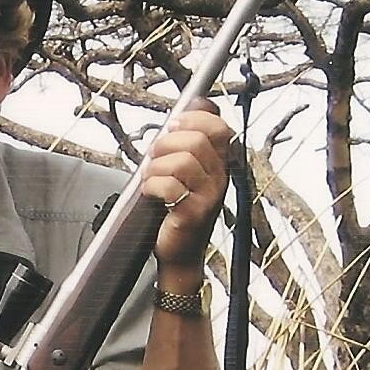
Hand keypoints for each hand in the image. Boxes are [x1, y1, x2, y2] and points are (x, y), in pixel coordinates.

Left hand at [140, 102, 233, 285]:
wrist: (179, 253)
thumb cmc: (177, 211)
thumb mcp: (186, 174)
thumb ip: (185, 146)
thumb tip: (178, 116)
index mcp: (219, 164)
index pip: (219, 127)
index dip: (195, 118)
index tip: (174, 126)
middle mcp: (219, 179)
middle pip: (197, 140)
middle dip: (166, 143)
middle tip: (154, 156)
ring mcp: (208, 197)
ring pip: (182, 161)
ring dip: (156, 166)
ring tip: (151, 177)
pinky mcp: (193, 214)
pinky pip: (169, 186)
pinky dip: (152, 186)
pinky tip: (151, 194)